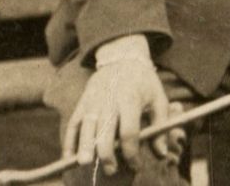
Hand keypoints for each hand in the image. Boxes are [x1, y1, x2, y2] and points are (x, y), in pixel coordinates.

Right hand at [65, 52, 170, 174]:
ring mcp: (93, 102)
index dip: (131, 151)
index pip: (129, 131)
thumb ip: (160, 126)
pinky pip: (73, 124)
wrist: (122, 58)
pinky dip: (68, 141)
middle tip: (111, 170)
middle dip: (106, 153)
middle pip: (105, 131)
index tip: (136, 165)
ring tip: (86, 164)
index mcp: (130, 99)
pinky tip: (69, 157)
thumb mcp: (159, 99)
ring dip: (85, 147)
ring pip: (86, 128)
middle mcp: (109, 101)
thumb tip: (161, 154)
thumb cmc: (144, 83)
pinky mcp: (82, 103)